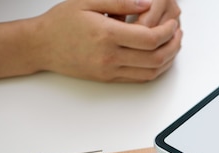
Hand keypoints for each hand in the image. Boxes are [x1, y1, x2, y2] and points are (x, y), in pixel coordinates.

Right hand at [34, 0, 181, 81]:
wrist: (40, 46)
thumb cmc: (61, 22)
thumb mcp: (88, 1)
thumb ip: (121, 1)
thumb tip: (147, 3)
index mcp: (107, 34)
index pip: (150, 38)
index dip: (168, 31)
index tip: (173, 23)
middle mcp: (110, 56)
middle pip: (155, 57)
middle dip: (173, 45)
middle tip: (178, 33)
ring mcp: (109, 70)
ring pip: (150, 72)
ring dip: (168, 59)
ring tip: (173, 45)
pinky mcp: (108, 78)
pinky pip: (139, 78)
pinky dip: (155, 70)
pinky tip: (159, 58)